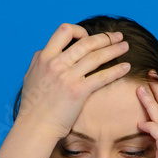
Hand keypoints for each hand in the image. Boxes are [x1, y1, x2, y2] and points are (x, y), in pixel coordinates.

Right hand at [15, 23, 131, 139]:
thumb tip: (47, 53)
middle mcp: (56, 63)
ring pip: (96, 56)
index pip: (64, 31)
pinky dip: (116, 70)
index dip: (79, 31)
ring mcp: (67, 77)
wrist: (34, 127)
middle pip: (85, 42)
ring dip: (114, 49)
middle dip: (105, 37)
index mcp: (44, 57)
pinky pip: (102, 76)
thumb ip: (40, 62)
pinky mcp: (78, 91)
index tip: (88, 37)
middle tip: (118, 36)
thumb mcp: (31, 76)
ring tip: (125, 47)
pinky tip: (126, 67)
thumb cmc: (33, 106)